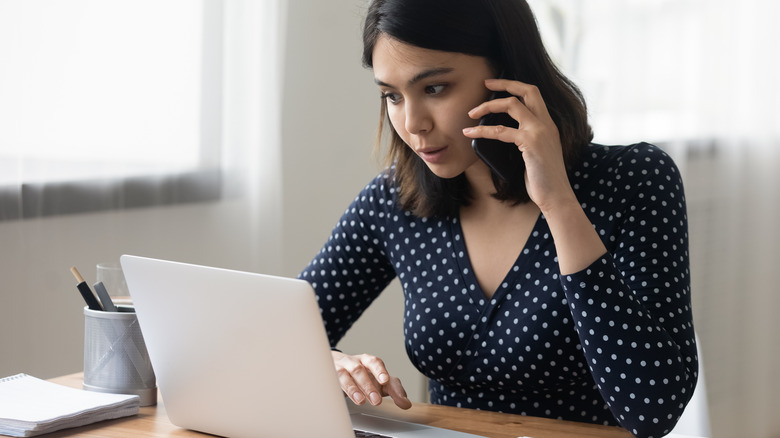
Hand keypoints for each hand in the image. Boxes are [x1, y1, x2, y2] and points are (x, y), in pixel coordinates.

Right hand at [332, 350, 411, 408]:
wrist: (336, 365)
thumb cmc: (362, 374)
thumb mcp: (379, 380)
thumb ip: (394, 390)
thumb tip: (406, 403)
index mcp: (367, 361)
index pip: (375, 363)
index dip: (379, 371)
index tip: (385, 381)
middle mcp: (354, 363)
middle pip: (360, 370)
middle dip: (368, 385)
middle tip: (377, 401)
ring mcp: (340, 370)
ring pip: (345, 376)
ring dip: (353, 389)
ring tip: (361, 401)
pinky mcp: (330, 378)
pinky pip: (331, 382)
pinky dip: (337, 389)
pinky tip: (341, 397)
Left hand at [463, 78, 577, 213]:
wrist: (556, 196)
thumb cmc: (543, 180)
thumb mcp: (535, 154)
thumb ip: (524, 141)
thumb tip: (499, 134)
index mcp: (548, 124)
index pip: (534, 94)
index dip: (515, 85)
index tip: (496, 85)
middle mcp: (546, 123)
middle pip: (526, 90)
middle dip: (504, 83)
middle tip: (485, 83)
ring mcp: (539, 131)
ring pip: (511, 105)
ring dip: (487, 106)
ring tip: (471, 114)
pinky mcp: (530, 142)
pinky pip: (501, 131)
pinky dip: (482, 130)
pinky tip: (471, 134)